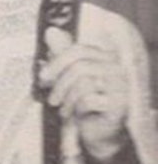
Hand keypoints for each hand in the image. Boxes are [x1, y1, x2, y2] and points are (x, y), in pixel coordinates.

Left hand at [36, 27, 129, 160]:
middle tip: (51, 98)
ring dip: (65, 98)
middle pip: (79, 66)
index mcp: (106, 58)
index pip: (79, 50)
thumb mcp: (68, 77)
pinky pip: (88, 100)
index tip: (42, 77)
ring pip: (83, 83)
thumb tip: (50, 31)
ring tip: (61, 108)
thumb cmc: (82, 102)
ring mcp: (121, 87)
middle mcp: (117, 69)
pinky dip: (74, 109)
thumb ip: (61, 54)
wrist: (98, 132)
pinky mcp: (119, 105)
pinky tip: (73, 115)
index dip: (57, 62)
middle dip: (59, 83)